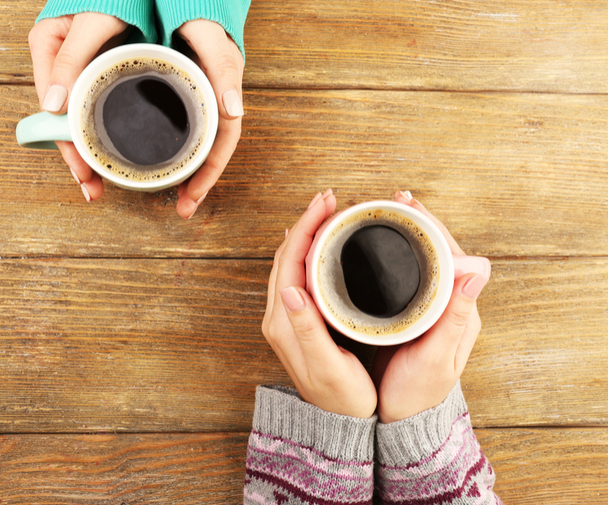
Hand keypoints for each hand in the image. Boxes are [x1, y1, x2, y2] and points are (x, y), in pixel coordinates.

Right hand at [28, 12, 128, 201]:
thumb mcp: (92, 22)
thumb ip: (72, 58)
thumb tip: (54, 105)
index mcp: (47, 49)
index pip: (53, 109)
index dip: (68, 143)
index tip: (83, 171)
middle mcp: (58, 64)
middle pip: (64, 120)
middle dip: (78, 157)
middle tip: (93, 188)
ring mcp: (76, 71)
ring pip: (77, 119)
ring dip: (88, 151)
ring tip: (99, 183)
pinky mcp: (96, 73)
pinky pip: (94, 108)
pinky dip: (100, 132)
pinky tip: (108, 153)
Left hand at [174, 20, 244, 218]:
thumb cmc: (204, 16)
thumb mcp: (214, 40)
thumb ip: (225, 68)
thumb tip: (234, 109)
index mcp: (223, 95)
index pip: (222, 144)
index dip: (209, 174)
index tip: (192, 199)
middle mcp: (211, 103)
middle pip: (208, 151)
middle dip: (197, 184)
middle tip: (182, 209)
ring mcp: (195, 101)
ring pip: (195, 144)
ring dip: (185, 172)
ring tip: (172, 197)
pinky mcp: (179, 96)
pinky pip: (179, 129)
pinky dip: (172, 149)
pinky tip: (156, 160)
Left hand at [261, 190, 377, 418]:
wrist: (338, 422)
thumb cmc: (341, 397)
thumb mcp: (327, 366)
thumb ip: (307, 329)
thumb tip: (290, 289)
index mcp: (284, 322)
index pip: (290, 261)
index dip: (307, 227)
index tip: (326, 203)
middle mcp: (279, 315)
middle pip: (287, 255)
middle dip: (307, 222)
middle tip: (330, 199)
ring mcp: (286, 316)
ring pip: (291, 262)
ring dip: (307, 233)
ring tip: (328, 212)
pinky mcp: (297, 319)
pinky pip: (298, 274)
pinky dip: (309, 251)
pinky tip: (323, 243)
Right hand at [371, 191, 490, 423]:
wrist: (403, 416)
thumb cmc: (418, 391)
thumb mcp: (436, 357)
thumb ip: (454, 317)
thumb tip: (479, 270)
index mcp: (460, 310)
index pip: (452, 255)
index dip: (432, 227)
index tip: (410, 205)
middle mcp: (447, 304)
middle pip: (437, 252)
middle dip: (417, 223)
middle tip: (395, 200)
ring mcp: (429, 308)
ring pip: (421, 261)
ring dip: (405, 235)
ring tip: (385, 213)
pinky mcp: (410, 313)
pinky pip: (406, 275)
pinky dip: (394, 255)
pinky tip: (377, 247)